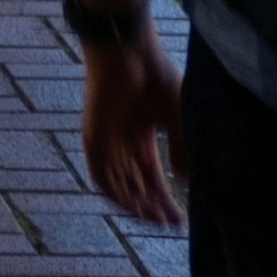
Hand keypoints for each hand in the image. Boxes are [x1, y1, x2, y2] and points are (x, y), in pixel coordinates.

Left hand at [74, 15, 185, 228]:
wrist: (129, 50)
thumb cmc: (154, 74)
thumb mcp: (177, 116)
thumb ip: (180, 147)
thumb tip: (184, 181)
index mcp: (140, 136)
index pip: (151, 177)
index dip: (164, 200)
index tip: (180, 220)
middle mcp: (121, 143)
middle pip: (136, 185)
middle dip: (153, 207)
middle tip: (170, 225)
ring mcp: (105, 141)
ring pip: (118, 184)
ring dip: (135, 204)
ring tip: (155, 219)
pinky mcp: (92, 137)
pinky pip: (100, 173)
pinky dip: (115, 191)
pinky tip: (133, 205)